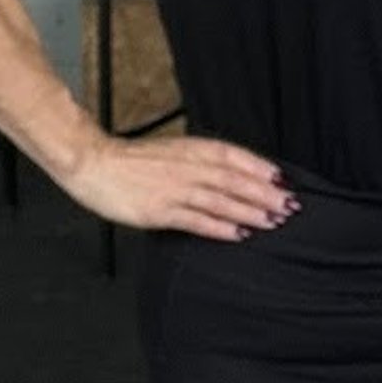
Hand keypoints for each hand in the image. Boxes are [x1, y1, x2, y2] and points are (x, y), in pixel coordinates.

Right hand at [66, 132, 296, 239]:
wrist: (92, 163)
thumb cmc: (127, 161)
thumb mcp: (166, 152)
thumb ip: (194, 161)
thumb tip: (224, 175)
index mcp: (187, 149)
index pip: (231, 155)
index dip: (258, 167)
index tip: (281, 179)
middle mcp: (185, 167)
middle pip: (233, 179)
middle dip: (264, 193)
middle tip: (289, 205)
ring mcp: (173, 189)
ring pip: (220, 199)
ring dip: (250, 210)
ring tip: (273, 220)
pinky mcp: (160, 210)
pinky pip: (196, 220)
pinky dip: (220, 226)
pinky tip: (239, 234)